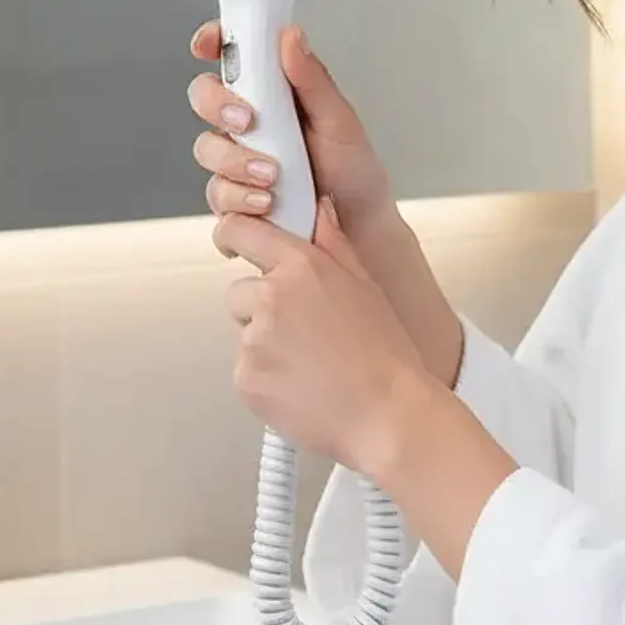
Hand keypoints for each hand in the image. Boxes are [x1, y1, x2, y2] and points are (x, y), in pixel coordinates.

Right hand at [187, 19, 466, 388]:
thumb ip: (313, 80)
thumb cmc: (353, 172)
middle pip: (203, 101)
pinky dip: (240, 205)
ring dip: (236, 165)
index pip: (229, 58)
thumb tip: (290, 36)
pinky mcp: (234, 203)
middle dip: (219, 109)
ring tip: (275, 180)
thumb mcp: (340, 121)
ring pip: (207, 153)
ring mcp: (236, 164)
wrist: (359, 231)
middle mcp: (248, 126)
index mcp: (271, 95)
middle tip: (249, 123)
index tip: (208, 44)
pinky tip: (267, 209)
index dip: (211, 44)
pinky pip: (216, 201)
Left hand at [217, 194, 435, 473]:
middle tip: (303, 330)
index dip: (236, 236)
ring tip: (309, 362)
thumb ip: (332, 242)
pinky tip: (302, 384)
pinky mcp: (246, 380)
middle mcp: (272, 298)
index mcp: (302, 267)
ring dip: (265, 344)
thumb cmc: (385, 353)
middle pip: (240, 291)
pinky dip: (265, 378)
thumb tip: (318, 209)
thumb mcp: (365, 285)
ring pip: (244, 333)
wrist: (387, 415)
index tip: (238, 243)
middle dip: (261, 307)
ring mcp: (254, 342)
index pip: (241, 231)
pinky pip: (245, 370)